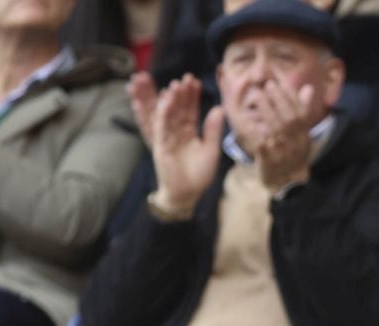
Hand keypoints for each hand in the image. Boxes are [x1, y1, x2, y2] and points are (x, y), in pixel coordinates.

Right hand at [141, 74, 223, 216]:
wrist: (187, 194)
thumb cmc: (199, 174)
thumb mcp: (210, 150)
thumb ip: (213, 130)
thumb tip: (220, 108)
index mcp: (188, 131)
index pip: (190, 110)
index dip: (191, 96)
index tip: (194, 81)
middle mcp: (176, 131)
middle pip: (176, 108)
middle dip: (178, 94)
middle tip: (183, 78)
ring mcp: (166, 138)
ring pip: (164, 115)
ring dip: (165, 99)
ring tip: (170, 85)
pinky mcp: (160, 146)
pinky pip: (158, 128)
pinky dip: (160, 115)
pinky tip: (161, 102)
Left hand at [248, 79, 315, 192]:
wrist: (289, 182)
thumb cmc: (294, 152)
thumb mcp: (302, 134)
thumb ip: (303, 111)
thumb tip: (309, 89)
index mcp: (304, 135)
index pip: (300, 113)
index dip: (291, 98)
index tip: (279, 83)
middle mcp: (295, 144)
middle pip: (288, 120)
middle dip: (278, 101)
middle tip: (267, 86)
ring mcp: (283, 154)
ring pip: (276, 131)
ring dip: (267, 112)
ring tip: (258, 97)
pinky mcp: (269, 162)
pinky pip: (262, 146)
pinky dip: (255, 134)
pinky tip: (247, 121)